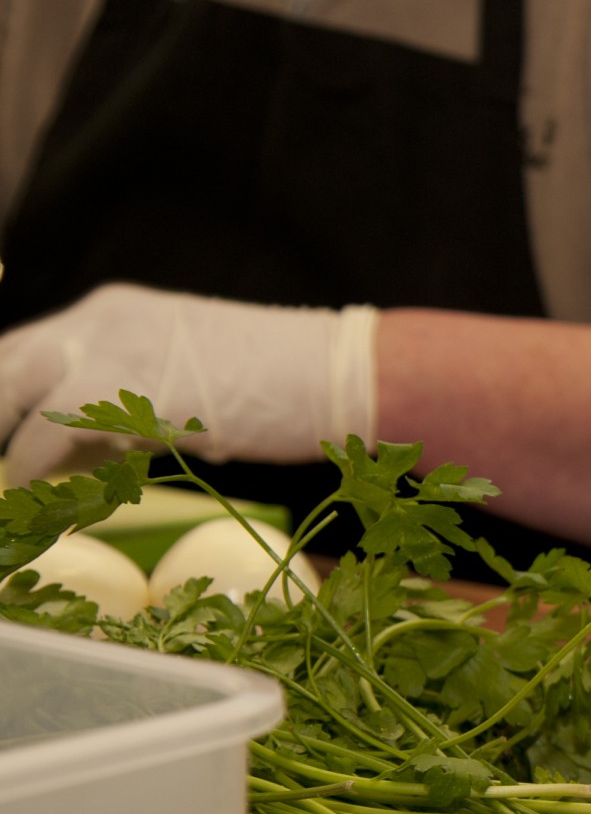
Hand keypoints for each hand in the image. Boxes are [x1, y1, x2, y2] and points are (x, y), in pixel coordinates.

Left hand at [0, 284, 377, 478]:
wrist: (334, 373)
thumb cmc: (280, 382)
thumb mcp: (183, 373)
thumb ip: (125, 398)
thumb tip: (75, 447)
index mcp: (111, 312)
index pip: (23, 349)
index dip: (6, 397)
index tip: (9, 432)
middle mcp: (95, 323)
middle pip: (2, 368)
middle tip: (9, 473)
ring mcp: (102, 355)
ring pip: (12, 404)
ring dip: (16, 455)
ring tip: (22, 492)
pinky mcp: (116, 397)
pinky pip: (50, 442)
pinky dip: (43, 475)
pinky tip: (56, 502)